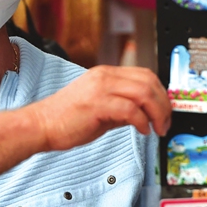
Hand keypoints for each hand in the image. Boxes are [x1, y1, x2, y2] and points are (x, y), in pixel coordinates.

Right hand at [29, 66, 170, 151]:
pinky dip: (142, 121)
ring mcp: (100, 88)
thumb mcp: (99, 108)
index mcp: (105, 74)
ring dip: (157, 113)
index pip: (144, 75)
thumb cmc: (65, 119)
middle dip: (164, 104)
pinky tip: (142, 131)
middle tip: (166, 123)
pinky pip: (131, 110)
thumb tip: (144, 114)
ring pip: (144, 92)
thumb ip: (121, 107)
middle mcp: (104, 76)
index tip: (166, 110)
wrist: (40, 125)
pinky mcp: (97, 104)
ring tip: (157, 128)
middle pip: (149, 82)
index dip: (160, 93)